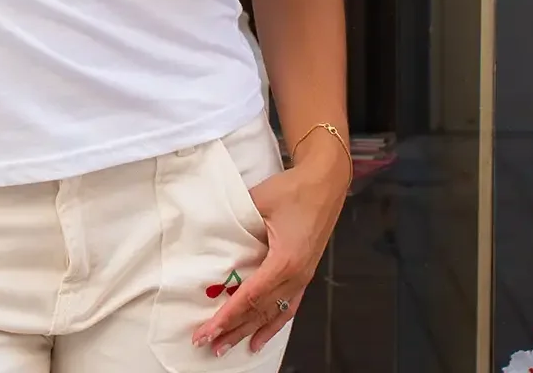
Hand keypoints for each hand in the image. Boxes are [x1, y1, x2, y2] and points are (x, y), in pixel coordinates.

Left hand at [192, 145, 347, 356]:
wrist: (325, 184)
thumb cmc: (293, 190)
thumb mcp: (258, 201)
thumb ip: (236, 221)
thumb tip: (212, 235)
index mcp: (284, 262)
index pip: (250, 297)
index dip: (227, 316)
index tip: (207, 330)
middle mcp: (295, 277)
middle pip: (260, 311)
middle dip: (233, 329)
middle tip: (207, 344)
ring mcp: (302, 278)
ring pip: (273, 314)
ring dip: (250, 331)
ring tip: (229, 347)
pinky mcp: (305, 274)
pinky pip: (288, 308)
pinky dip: (273, 325)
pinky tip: (261, 337)